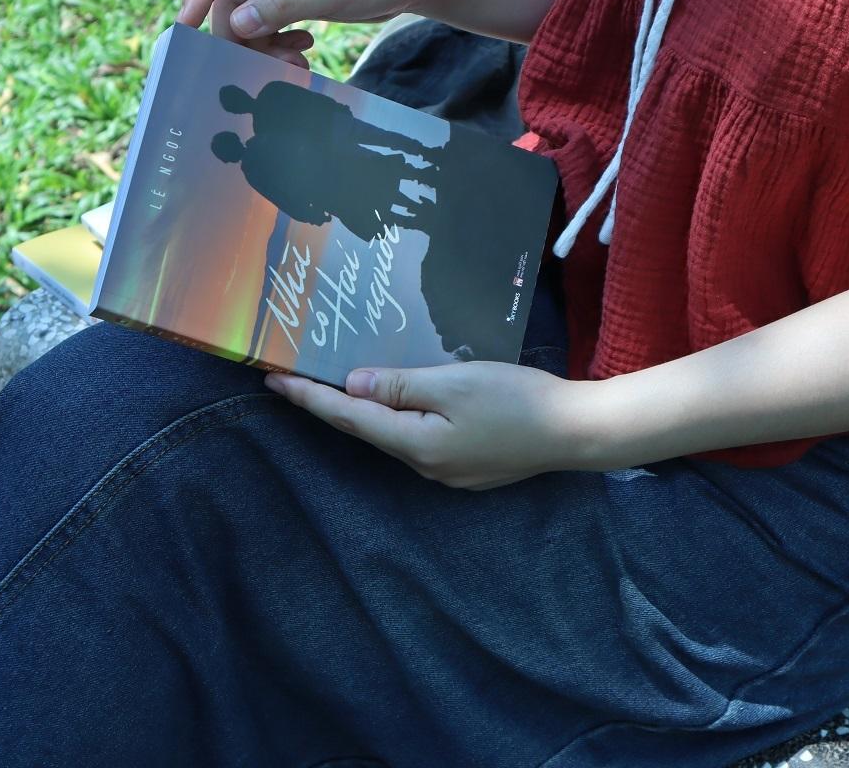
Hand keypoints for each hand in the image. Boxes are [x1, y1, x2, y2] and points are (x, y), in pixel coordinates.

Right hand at [176, 0, 417, 68]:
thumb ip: (281, 6)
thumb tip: (236, 25)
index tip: (186, 26)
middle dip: (245, 35)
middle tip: (268, 64)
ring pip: (250, 18)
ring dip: (266, 45)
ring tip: (297, 61)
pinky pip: (268, 25)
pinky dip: (280, 43)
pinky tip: (305, 49)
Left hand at [263, 361, 598, 488]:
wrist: (575, 433)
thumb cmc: (516, 401)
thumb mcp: (454, 384)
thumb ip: (401, 385)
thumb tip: (354, 384)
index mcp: (416, 445)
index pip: (350, 418)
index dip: (310, 398)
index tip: (273, 380)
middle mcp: (424, 465)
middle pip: (366, 430)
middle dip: (329, 404)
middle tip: (294, 377)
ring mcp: (447, 470)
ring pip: (393, 434)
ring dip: (364, 410)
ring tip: (338, 381)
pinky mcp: (466, 465)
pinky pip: (418, 438)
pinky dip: (397, 417)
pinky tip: (396, 400)